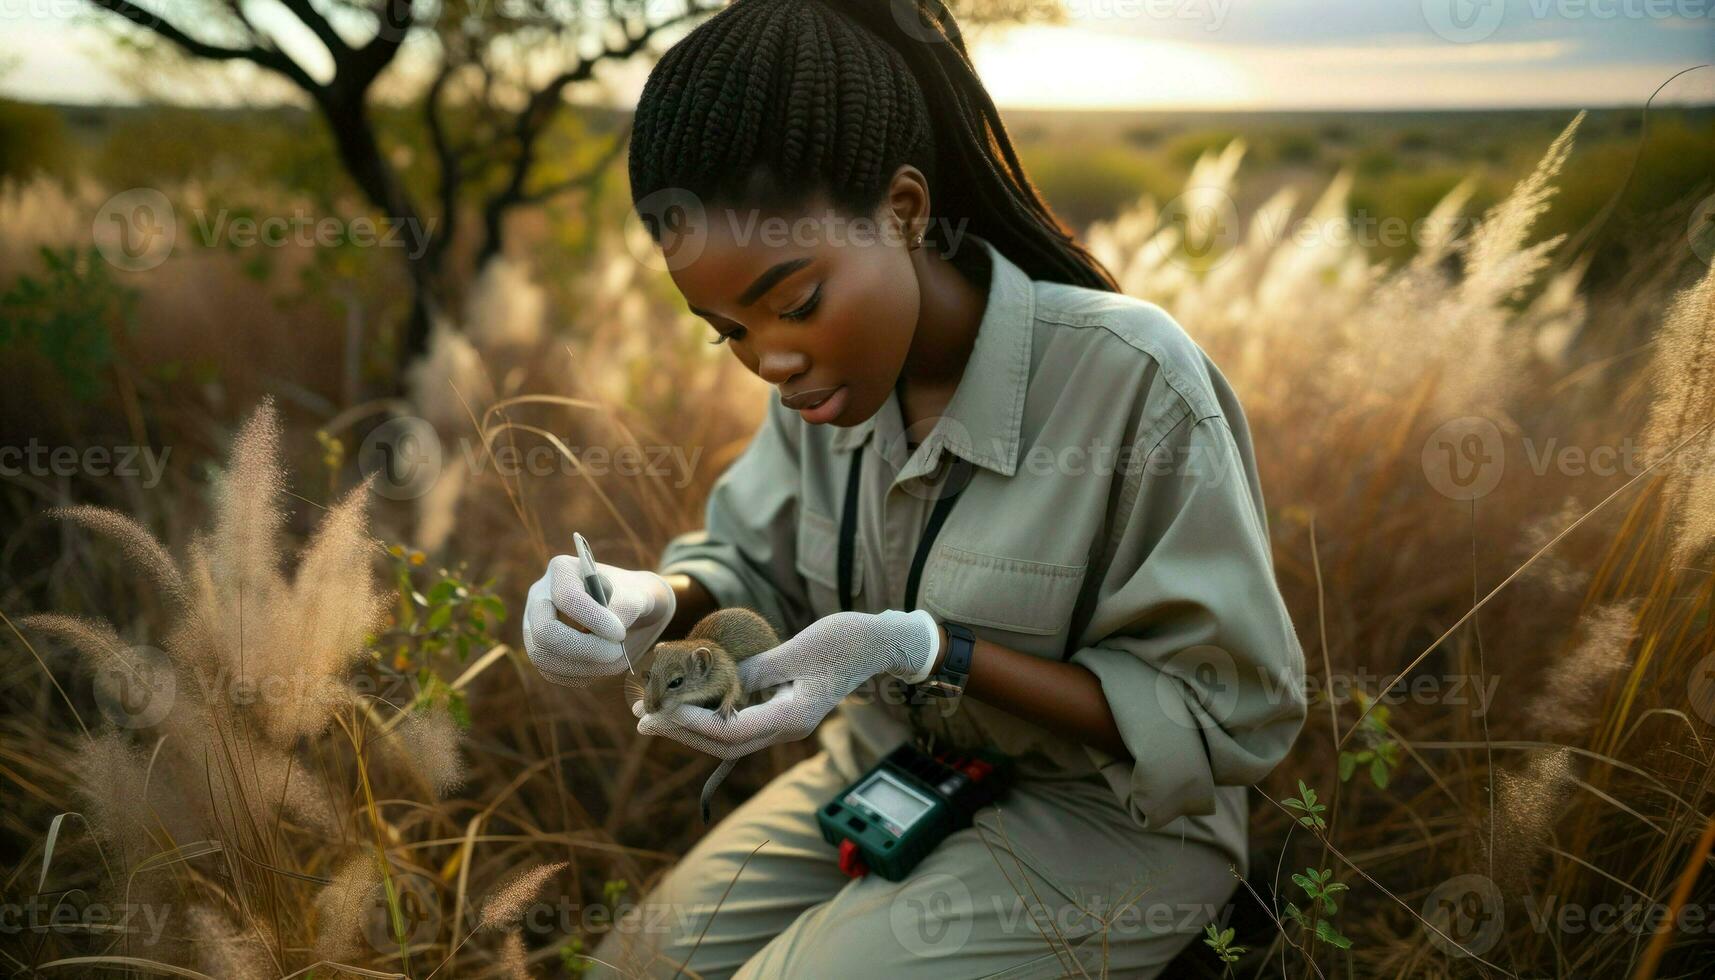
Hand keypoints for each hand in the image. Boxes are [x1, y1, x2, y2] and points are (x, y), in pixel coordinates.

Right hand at [522, 554, 675, 685]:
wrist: (629, 609)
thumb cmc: (633, 597)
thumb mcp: (638, 596)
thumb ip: (623, 611)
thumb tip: (605, 637)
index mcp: (562, 570)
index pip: (567, 598)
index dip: (594, 620)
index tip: (620, 633)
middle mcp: (539, 596)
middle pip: (544, 631)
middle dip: (584, 649)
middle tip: (616, 652)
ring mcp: (533, 624)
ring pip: (544, 657)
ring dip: (586, 666)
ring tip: (616, 657)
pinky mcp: (539, 650)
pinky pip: (551, 673)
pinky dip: (580, 675)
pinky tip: (601, 665)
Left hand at [632, 609, 939, 759]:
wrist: (879, 643)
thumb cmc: (844, 641)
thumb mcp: (796, 649)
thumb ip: (755, 670)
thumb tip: (714, 683)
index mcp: (792, 716)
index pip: (729, 732)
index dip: (689, 725)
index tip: (655, 714)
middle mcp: (788, 727)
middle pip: (724, 744)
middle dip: (681, 732)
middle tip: (641, 718)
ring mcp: (787, 722)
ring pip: (731, 739)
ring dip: (691, 728)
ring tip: (655, 714)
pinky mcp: (785, 711)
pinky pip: (741, 724)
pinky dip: (712, 718)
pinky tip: (690, 707)